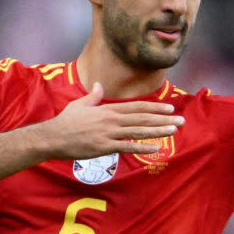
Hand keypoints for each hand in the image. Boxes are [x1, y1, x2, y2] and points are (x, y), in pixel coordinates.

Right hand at [36, 82, 183, 159]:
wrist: (52, 137)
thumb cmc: (65, 122)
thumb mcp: (80, 104)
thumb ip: (93, 96)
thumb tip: (99, 85)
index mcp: (108, 109)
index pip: (137, 107)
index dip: (155, 108)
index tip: (170, 108)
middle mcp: (112, 119)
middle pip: (143, 118)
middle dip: (163, 119)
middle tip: (181, 120)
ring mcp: (109, 133)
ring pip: (138, 131)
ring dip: (158, 131)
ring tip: (174, 130)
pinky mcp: (104, 147)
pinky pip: (127, 147)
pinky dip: (142, 147)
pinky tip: (155, 148)